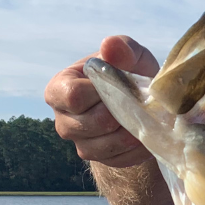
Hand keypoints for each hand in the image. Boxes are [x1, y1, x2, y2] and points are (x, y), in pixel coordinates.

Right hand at [45, 35, 159, 166]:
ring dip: (127, 134)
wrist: (143, 103)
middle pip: (87, 124)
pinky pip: (116, 160)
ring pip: (101, 146)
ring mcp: (79, 142)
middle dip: (117, 114)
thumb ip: (122, 48)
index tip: (120, 84)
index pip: (73, 96)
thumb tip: (109, 45)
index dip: (100, 92)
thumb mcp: (130, 56)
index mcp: (60, 88)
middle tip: (137, 104)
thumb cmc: (129, 72)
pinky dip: (135, 149)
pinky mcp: (99, 158)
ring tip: (144, 119)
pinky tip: (145, 135)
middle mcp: (63, 119)